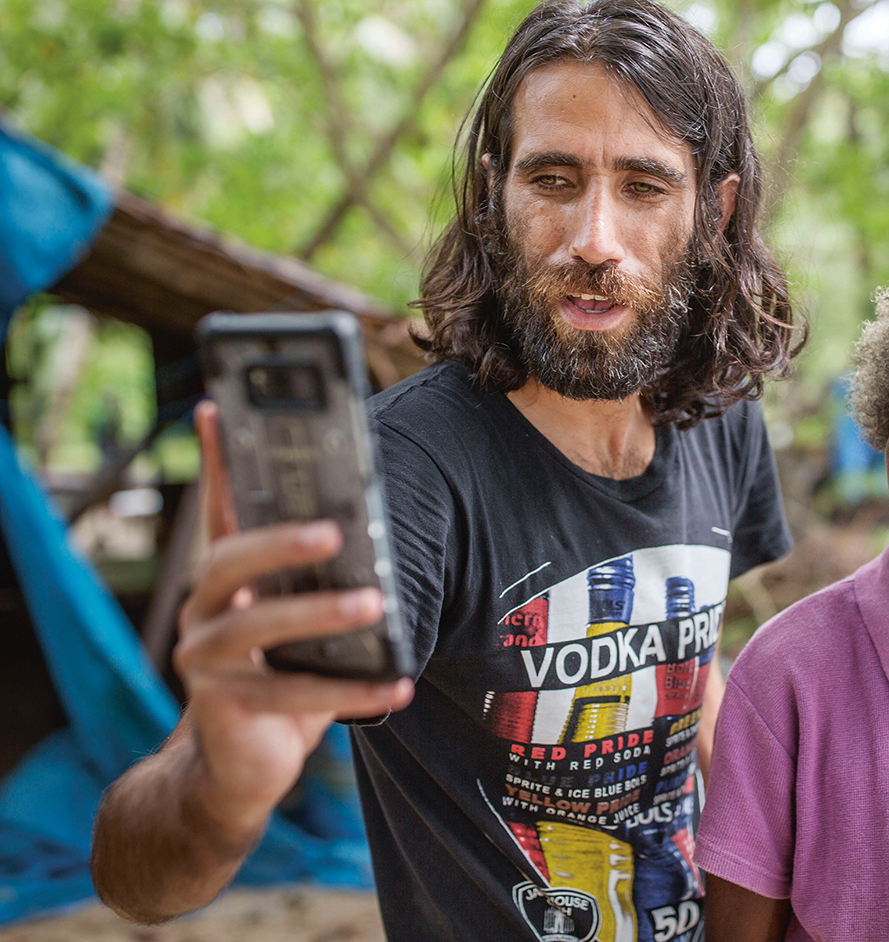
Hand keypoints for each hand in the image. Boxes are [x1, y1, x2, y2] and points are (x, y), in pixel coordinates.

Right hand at [173, 402, 412, 839]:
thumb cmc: (284, 676)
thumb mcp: (303, 623)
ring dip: (321, 614)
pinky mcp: (222, 707)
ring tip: (374, 603)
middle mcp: (205, 611)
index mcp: (227, 581)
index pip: (221, 510)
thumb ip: (324, 581)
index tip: (220, 406)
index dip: (218, 460)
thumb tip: (375, 534)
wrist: (242, 766)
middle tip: (334, 531)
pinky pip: (293, 695)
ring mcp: (206, 660)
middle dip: (281, 542)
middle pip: (229, 561)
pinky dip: (351, 692)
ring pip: (258, 626)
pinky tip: (397, 686)